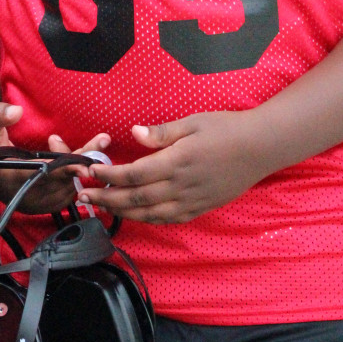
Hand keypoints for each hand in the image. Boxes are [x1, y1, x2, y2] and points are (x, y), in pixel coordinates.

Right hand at [0, 101, 110, 213]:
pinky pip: (63, 190)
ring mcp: (29, 200)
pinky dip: (75, 172)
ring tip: (99, 141)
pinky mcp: (36, 198)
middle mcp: (20, 194)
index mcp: (7, 179)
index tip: (83, 165)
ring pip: (65, 188)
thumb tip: (15, 111)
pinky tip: (83, 152)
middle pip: (59, 183)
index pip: (39, 179)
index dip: (62, 172)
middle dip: (82, 161)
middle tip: (102, 140)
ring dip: (82, 165)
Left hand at [72, 112, 269, 224]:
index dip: (108, 176)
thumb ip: (162, 133)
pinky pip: (168, 219)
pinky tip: (136, 215)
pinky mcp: (199, 208)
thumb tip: (133, 134)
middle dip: (106, 198)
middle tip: (83, 197)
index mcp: (176, 162)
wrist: (260, 148)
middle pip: (135, 199)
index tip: (90, 171)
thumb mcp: (193, 122)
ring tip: (101, 208)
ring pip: (149, 214)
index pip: (133, 174)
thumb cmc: (226, 128)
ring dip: (122, 212)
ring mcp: (190, 201)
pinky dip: (147, 219)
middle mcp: (180, 186)